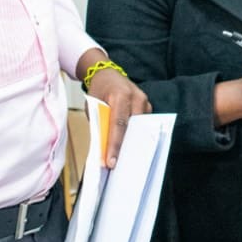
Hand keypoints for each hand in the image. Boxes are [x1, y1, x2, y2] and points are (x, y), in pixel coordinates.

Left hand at [80, 52, 151, 168]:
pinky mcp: (148, 106)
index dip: (115, 145)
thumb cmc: (98, 91)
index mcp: (120, 95)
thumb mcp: (93, 107)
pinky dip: (136, 136)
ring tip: (125, 160)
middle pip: (133, 128)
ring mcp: (144, 101)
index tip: (111, 162)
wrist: (107, 75)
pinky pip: (143, 125)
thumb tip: (103, 149)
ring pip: (140, 128)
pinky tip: (130, 147)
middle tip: (119, 166)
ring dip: (132, 143)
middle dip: (125, 148)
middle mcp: (136, 97)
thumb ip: (100, 125)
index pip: (118, 125)